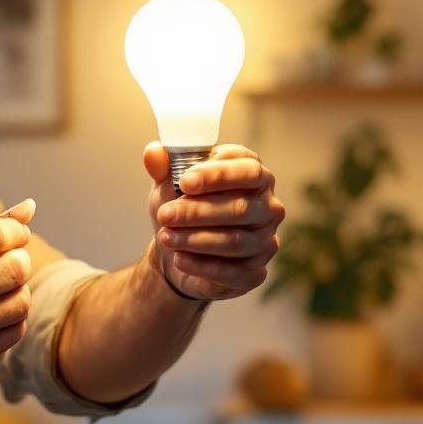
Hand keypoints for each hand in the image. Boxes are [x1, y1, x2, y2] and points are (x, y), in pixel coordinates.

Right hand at [0, 199, 36, 378]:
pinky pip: (19, 327)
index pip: (0, 235)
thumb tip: (29, 207)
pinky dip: (10, 316)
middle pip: (19, 266)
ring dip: (15, 289)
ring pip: (24, 298)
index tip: (13, 235)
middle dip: (17, 258)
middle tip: (2, 262)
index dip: (16, 231)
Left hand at [144, 143, 283, 300]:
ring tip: (165, 237)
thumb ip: (164, 167)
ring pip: (235, 241)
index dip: (216, 175)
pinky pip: (232, 271)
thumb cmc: (183, 207)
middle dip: (197, 212)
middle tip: (164, 214)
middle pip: (240, 208)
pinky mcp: (254, 271)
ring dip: (195, 239)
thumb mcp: (169, 185)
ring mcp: (265, 240)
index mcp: (254, 175)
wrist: (178, 251)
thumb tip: (154, 152)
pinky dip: (202, 265)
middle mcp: (268, 207)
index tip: (183, 181)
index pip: (248, 170)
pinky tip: (179, 259)